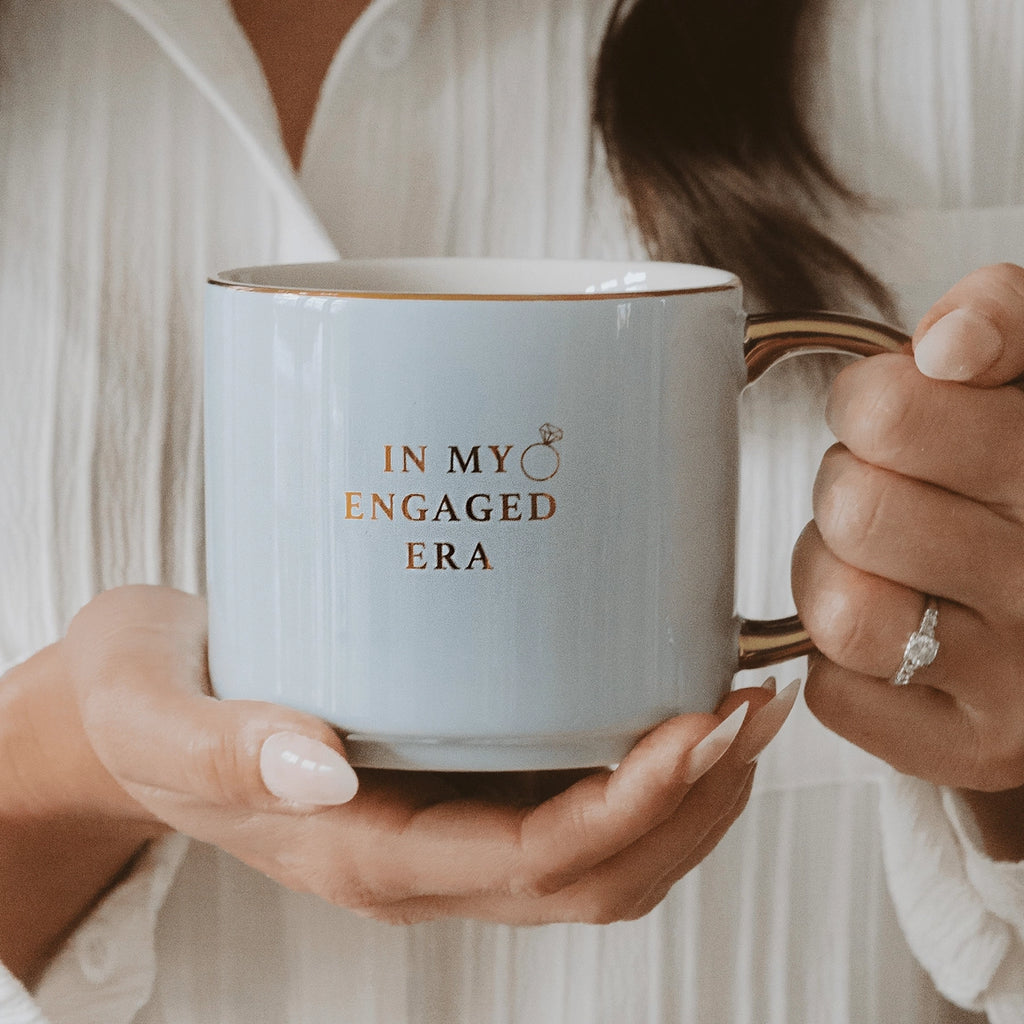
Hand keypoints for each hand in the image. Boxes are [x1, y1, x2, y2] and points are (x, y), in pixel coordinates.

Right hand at [3, 584, 797, 980]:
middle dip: (691, 805)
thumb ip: (227, 744)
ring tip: (738, 710)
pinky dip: (639, 773)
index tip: (696, 725)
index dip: (630, 806)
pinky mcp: (450, 787)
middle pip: (593, 875)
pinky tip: (662, 704)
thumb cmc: (145, 705)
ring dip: (685, 798)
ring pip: (597, 858)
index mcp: (364, 854)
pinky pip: (568, 809)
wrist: (131, 714)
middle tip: (750, 709)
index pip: (530, 861)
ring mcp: (441, 832)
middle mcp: (420, 860)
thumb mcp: (156, 715)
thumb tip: (324, 759)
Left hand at [792, 263, 1023, 855]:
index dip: (867, 401)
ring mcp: (1019, 680)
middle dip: (846, 483)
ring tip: (875, 559)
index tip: (892, 415)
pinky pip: (834, 692)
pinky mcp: (969, 749)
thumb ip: (1007, 321)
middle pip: (854, 508)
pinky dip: (839, 658)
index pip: (888, 413)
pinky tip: (893, 627)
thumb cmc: (1020, 479)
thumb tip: (944, 344)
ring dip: (829, 572)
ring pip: (841, 610)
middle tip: (887, 487)